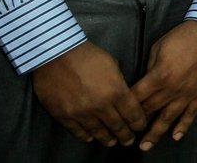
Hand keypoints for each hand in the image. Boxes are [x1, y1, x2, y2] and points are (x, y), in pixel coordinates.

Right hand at [30, 42, 147, 145]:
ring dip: (107, 138)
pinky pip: (77, 131)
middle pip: (117, 126)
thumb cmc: (87, 55)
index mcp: (116, 91)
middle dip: (125, 135)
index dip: (138, 123)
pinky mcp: (64, 116)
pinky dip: (86, 136)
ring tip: (112, 142)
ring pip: (98, 132)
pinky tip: (91, 137)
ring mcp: (81, 113)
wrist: (56, 54)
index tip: (140, 126)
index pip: (132, 114)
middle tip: (128, 140)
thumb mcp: (112, 64)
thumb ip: (119, 83)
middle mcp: (100, 106)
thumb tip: (122, 96)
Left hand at [129, 20, 196, 150]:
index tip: (118, 115)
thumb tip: (144, 83)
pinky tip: (175, 137)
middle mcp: (172, 88)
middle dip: (136, 123)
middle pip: (150, 110)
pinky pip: (191, 114)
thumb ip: (150, 68)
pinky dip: (183, 127)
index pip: (137, 97)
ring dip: (155, 133)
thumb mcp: (158, 47)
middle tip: (125, 134)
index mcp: (159, 76)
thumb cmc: (183, 36)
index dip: (126, 107)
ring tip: (144, 147)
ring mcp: (188, 93)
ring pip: (168, 118)